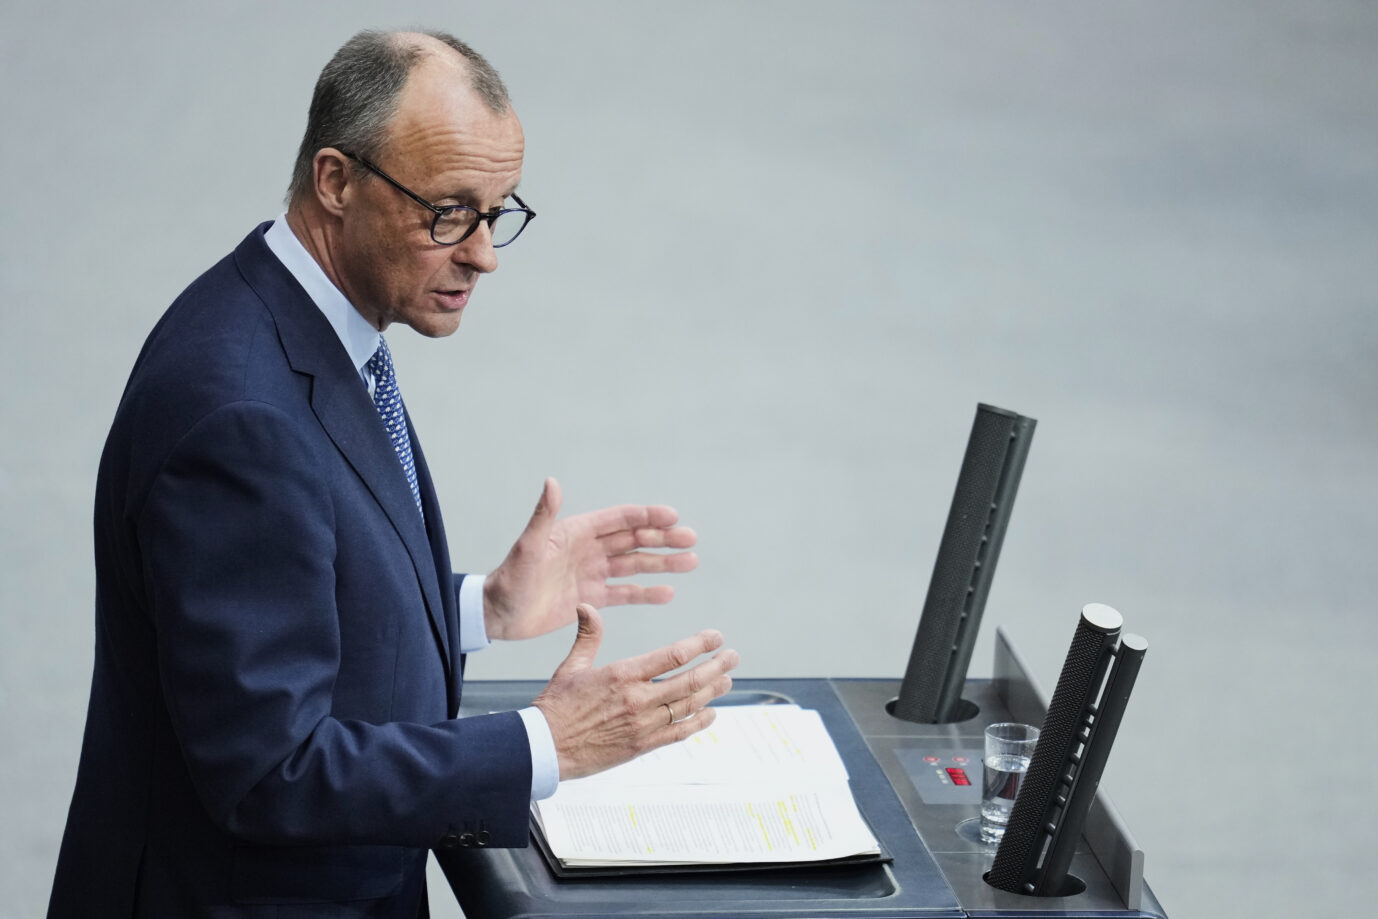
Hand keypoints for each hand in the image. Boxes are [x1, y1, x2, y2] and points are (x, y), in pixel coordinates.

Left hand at [483, 478, 697, 640]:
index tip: (672, 517)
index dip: (646, 517)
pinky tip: (667, 593)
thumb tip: (552, 481)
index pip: (619, 520)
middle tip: (691, 540)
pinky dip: (646, 593)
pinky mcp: (591, 599)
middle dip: (663, 539)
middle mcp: (588, 550)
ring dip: (662, 564)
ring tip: (691, 562)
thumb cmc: (509, 578)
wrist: (498, 615)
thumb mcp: (528, 547)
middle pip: (634, 540)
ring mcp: (591, 574)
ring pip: (635, 566)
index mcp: (577, 532)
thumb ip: (544, 515)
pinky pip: (625, 594)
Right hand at [532, 604, 738, 779]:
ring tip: (726, 679)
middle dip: (715, 666)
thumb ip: (587, 635)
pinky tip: (710, 713)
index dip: (699, 644)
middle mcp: (637, 699)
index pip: (672, 655)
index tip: (715, 637)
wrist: (545, 748)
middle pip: (689, 680)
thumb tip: (586, 605)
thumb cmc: (556, 707)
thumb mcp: (571, 666)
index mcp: (622, 674)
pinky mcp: (641, 746)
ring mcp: (642, 724)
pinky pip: (678, 733)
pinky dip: (698, 722)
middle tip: (732, 657)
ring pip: (688, 706)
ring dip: (712, 692)